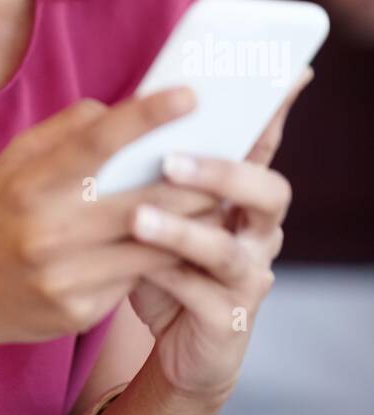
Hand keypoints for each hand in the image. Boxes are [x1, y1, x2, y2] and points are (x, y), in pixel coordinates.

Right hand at [0, 85, 219, 356]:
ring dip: (193, 223)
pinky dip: (162, 259)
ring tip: (223, 198)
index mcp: (33, 183)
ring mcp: (65, 276)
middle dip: (195, 177)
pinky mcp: (78, 312)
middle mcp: (49, 230)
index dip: (147, 116)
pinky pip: (134, 280)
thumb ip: (67, 131)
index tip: (190, 94)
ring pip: (152, 246)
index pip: (98, 142)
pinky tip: (187, 245)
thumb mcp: (14, 162)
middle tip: (234, 153)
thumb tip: (124, 109)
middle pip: (143, 199)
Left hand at [127, 66, 314, 401]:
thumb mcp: (159, 204)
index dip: (275, 109)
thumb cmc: (164, 257)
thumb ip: (157, 165)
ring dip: (181, 231)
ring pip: (228, 249)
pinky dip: (167, 278)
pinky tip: (135, 266)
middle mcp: (257, 230)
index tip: (286, 71)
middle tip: (171, 159)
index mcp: (244, 193)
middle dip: (223, 172)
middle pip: (267, 191)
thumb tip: (128, 107)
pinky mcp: (229, 320)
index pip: (263, 142)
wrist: (177, 342)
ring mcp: (248, 276)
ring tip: (137, 218)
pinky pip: (202, 296)